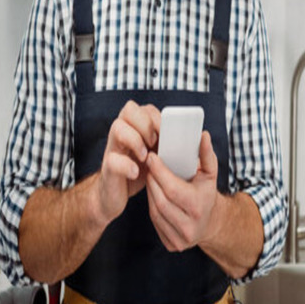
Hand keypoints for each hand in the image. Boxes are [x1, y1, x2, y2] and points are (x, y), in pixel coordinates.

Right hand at [95, 100, 160, 223]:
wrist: (116, 195)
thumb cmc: (140, 171)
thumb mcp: (156, 155)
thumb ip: (168, 144)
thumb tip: (197, 140)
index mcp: (136, 127)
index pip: (145, 109)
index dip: (158, 117)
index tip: (169, 132)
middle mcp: (122, 133)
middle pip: (129, 110)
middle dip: (146, 125)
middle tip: (155, 143)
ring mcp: (113, 148)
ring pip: (118, 127)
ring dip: (135, 140)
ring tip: (145, 156)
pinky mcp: (107, 167)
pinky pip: (112, 159)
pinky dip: (127, 165)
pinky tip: (136, 173)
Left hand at [145, 130, 218, 251]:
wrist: (211, 222)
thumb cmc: (207, 192)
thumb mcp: (210, 172)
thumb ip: (206, 153)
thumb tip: (202, 135)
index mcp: (199, 207)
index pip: (172, 188)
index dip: (159, 172)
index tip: (152, 158)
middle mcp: (190, 226)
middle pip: (160, 200)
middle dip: (152, 181)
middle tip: (149, 166)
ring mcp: (180, 239)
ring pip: (155, 212)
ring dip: (150, 193)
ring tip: (150, 179)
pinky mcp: (172, 245)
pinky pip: (155, 222)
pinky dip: (152, 206)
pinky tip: (154, 195)